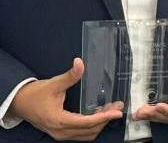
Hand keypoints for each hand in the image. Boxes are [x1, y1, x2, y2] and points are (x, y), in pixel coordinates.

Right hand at [10, 58, 124, 140]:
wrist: (20, 103)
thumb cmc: (35, 95)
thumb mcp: (53, 84)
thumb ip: (70, 76)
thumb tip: (80, 63)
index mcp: (59, 121)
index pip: (86, 123)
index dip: (104, 117)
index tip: (117, 112)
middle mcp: (60, 131)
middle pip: (89, 131)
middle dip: (105, 120)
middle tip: (117, 107)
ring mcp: (60, 134)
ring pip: (86, 134)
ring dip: (99, 124)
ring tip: (111, 109)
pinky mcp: (61, 132)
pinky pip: (80, 133)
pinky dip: (91, 125)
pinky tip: (98, 113)